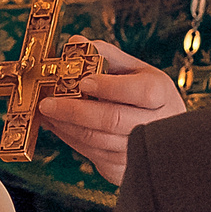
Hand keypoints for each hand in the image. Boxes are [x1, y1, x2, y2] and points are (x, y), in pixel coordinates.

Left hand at [36, 38, 183, 186]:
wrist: (161, 132)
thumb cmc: (143, 94)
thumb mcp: (133, 70)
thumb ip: (106, 55)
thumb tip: (76, 42)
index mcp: (162, 94)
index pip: (141, 92)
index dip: (111, 88)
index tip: (82, 82)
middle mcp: (156, 124)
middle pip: (114, 120)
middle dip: (76, 111)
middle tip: (48, 103)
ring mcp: (142, 151)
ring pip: (99, 141)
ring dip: (68, 127)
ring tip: (48, 113)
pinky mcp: (125, 169)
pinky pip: (93, 155)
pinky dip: (71, 139)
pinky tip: (57, 125)